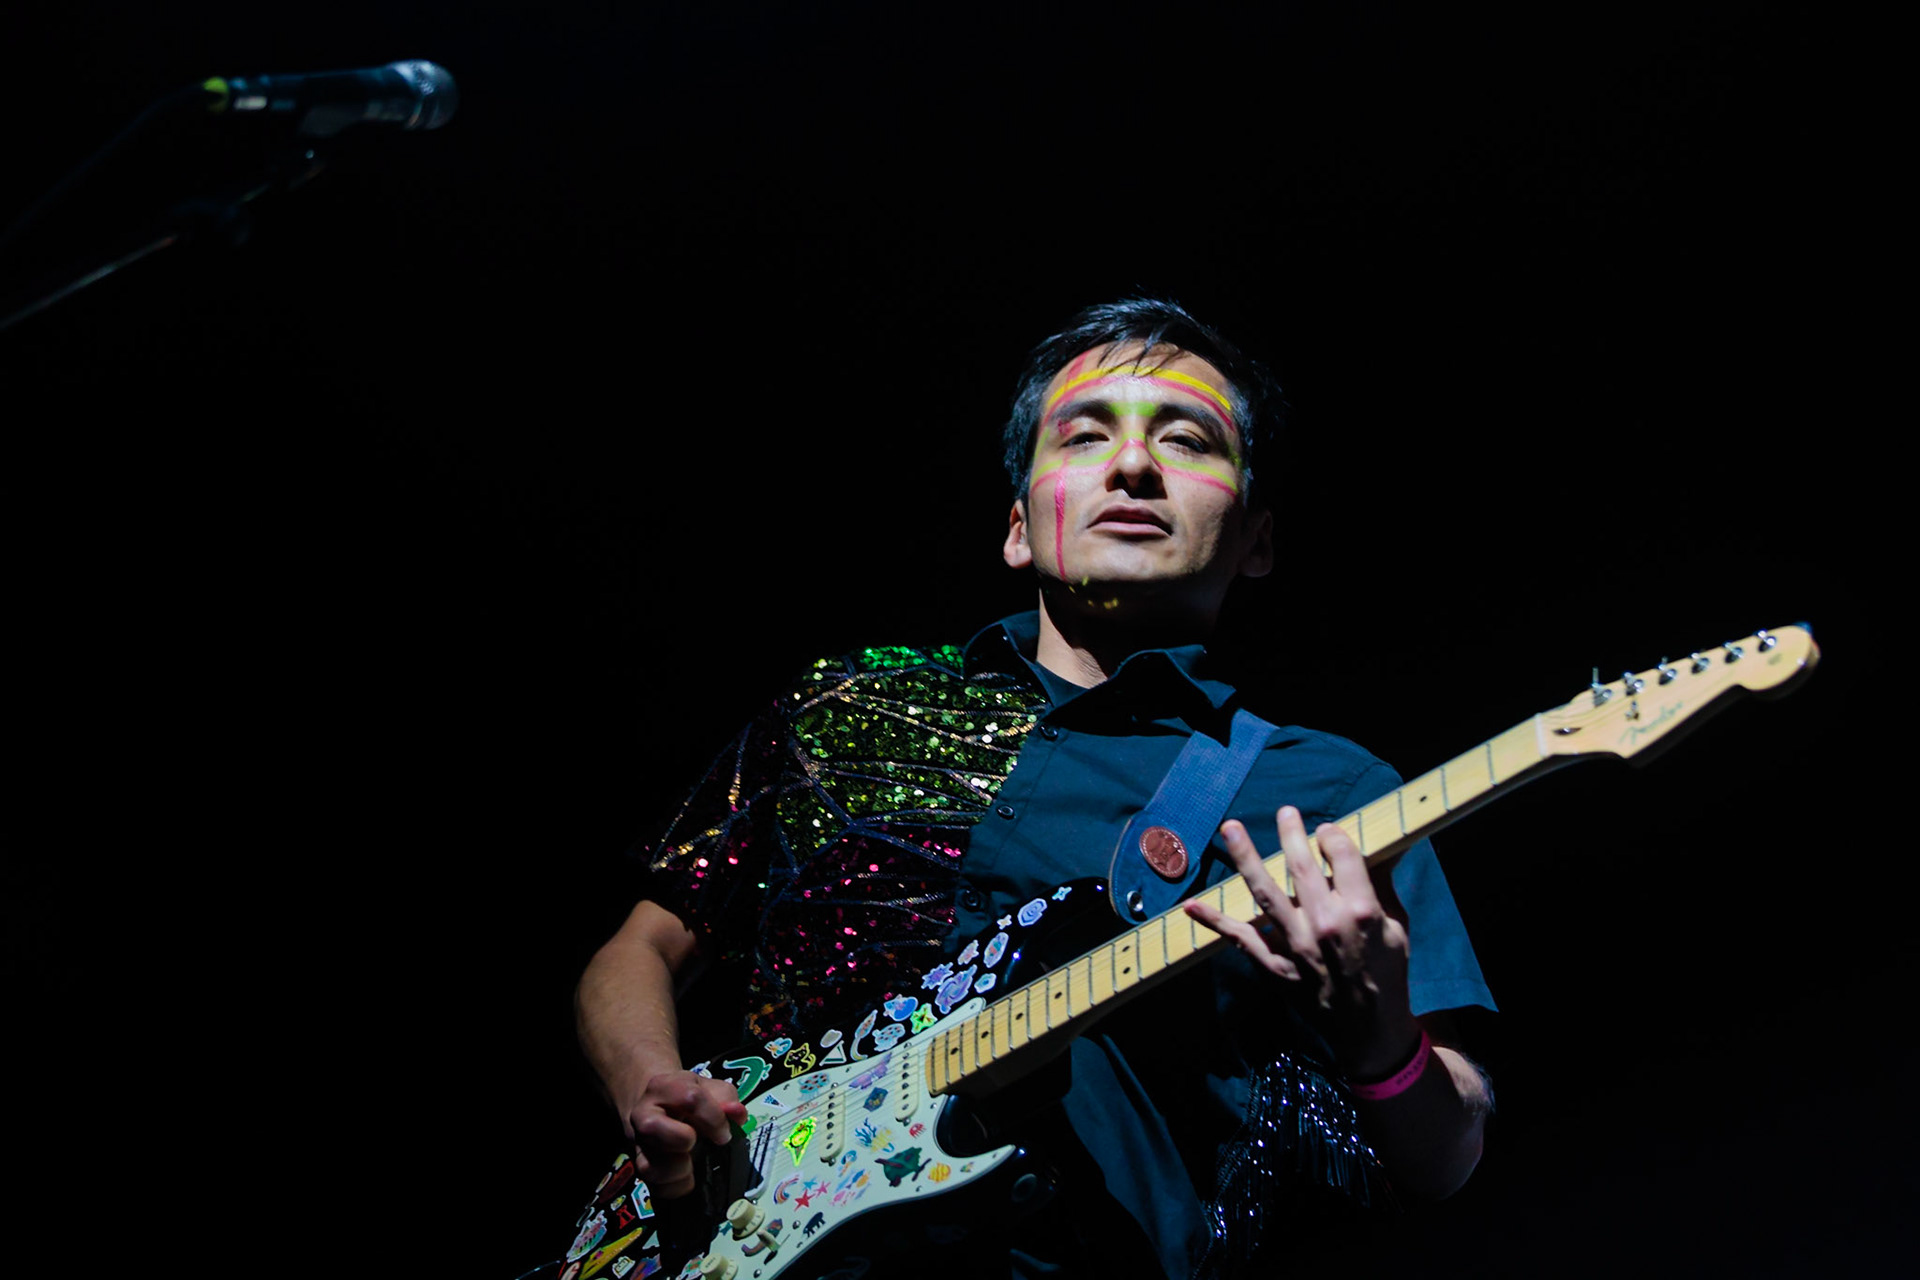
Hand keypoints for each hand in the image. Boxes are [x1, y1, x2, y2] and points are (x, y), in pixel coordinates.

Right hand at [619, 1069, 747, 1198]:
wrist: (659, 1109)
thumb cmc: (690, 1100)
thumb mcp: (710, 1090)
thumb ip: (726, 1099)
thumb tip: (737, 1114)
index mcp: (663, 1087)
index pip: (689, 1099)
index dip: (714, 1118)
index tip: (724, 1133)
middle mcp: (643, 1114)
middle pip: (652, 1127)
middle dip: (684, 1139)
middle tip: (699, 1143)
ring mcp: (639, 1145)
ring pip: (649, 1165)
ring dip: (680, 1169)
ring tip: (692, 1161)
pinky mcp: (642, 1169)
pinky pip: (656, 1188)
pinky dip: (678, 1187)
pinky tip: (688, 1175)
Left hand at [1186, 805, 1420, 1078]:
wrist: (1368, 1027)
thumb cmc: (1386, 972)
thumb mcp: (1396, 927)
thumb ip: (1381, 885)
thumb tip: (1382, 844)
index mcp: (1361, 910)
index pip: (1341, 855)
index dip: (1332, 836)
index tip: (1325, 831)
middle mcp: (1325, 923)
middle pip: (1300, 866)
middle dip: (1291, 833)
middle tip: (1286, 812)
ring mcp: (1295, 945)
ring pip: (1265, 892)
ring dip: (1245, 857)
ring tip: (1230, 828)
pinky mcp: (1275, 966)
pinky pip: (1241, 940)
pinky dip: (1214, 923)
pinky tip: (1191, 906)